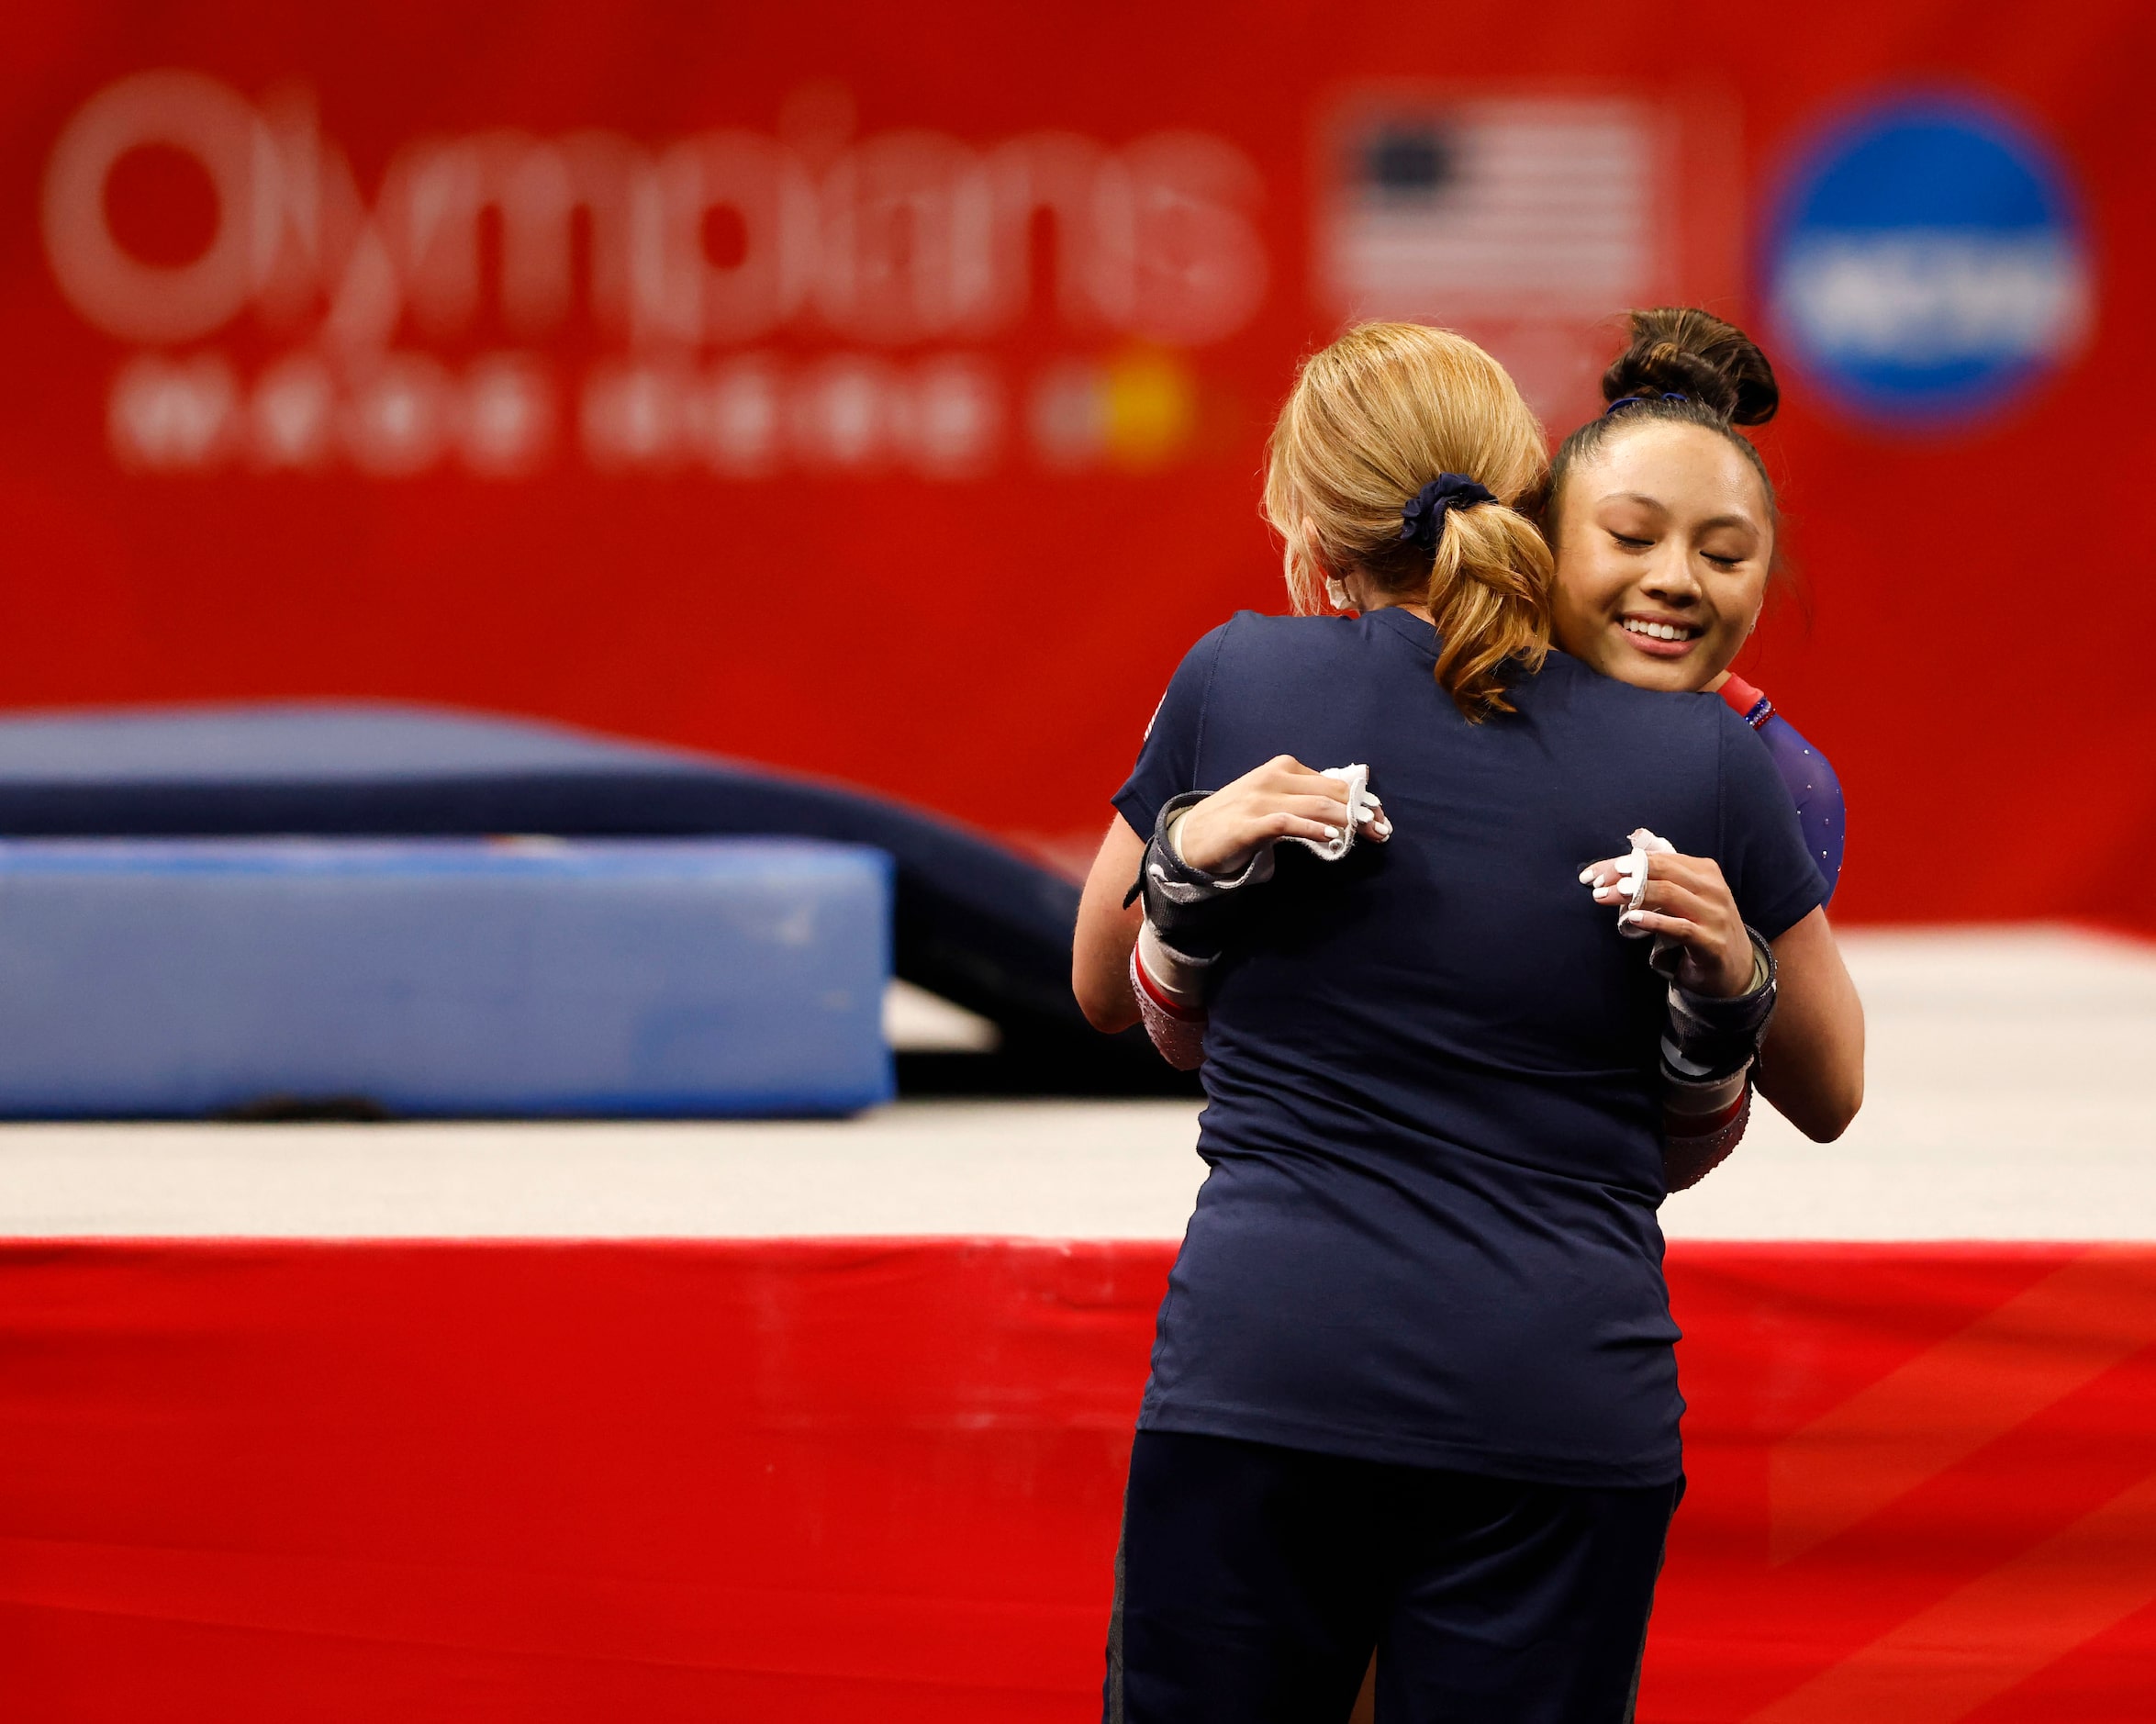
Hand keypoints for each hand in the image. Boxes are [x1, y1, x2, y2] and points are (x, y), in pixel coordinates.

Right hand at [1175, 755, 1390, 874]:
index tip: (1380, 816)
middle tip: (1382, 829)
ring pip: (1314, 805)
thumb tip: (1345, 810)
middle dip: (1360, 811)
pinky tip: (1331, 838)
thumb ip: (1303, 801)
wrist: (1190, 837)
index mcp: (1282, 768)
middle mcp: (1273, 778)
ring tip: (1367, 833)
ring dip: (1345, 820)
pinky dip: (1312, 829)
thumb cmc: (1235, 820)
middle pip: (1329, 792)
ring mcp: (1259, 800)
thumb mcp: (1272, 801)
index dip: (1360, 798)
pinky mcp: (1248, 824)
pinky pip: (1287, 823)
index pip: (1332, 781)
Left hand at [1579, 845, 1753, 997]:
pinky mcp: (1712, 943)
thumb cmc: (1700, 929)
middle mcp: (1712, 888)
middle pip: (1662, 870)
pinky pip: (1681, 928)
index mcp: (1704, 871)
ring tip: (1605, 897)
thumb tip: (1615, 875)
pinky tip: (1631, 919)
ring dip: (1633, 894)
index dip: (1622, 863)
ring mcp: (1715, 915)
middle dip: (1624, 874)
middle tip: (1596, 884)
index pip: (1657, 859)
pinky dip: (1654, 921)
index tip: (1592, 875)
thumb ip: (1659, 884)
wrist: (1735, 971)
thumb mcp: (1684, 900)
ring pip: (1670, 893)